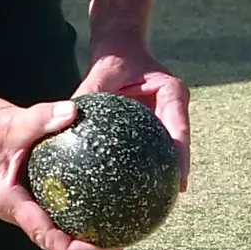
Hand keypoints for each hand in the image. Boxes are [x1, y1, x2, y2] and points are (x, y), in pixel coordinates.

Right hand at [0, 90, 123, 249]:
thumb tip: (74, 112)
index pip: (46, 237)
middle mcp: (16, 209)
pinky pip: (55, 210)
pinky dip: (76, 212)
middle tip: (118, 244)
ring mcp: (22, 203)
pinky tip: (101, 202)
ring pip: (54, 229)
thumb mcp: (15, 121)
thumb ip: (43, 118)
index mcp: (10, 202)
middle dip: (86, 248)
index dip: (75, 249)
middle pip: (53, 241)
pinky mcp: (29, 193)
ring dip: (82, 235)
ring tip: (115, 233)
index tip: (103, 248)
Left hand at [75, 49, 191, 190]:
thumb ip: (89, 95)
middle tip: (169, 200)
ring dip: (166, 171)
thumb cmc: (113, 58)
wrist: (120, 47)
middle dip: (176, 172)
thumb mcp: (102, 74)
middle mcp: (174, 107)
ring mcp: (167, 116)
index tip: (179, 182)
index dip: (182, 157)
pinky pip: (154, 145)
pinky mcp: (156, 122)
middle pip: (180, 145)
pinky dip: (147, 162)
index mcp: (172, 93)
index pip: (180, 130)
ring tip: (157, 202)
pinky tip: (132, 186)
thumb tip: (68, 119)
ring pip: (170, 148)